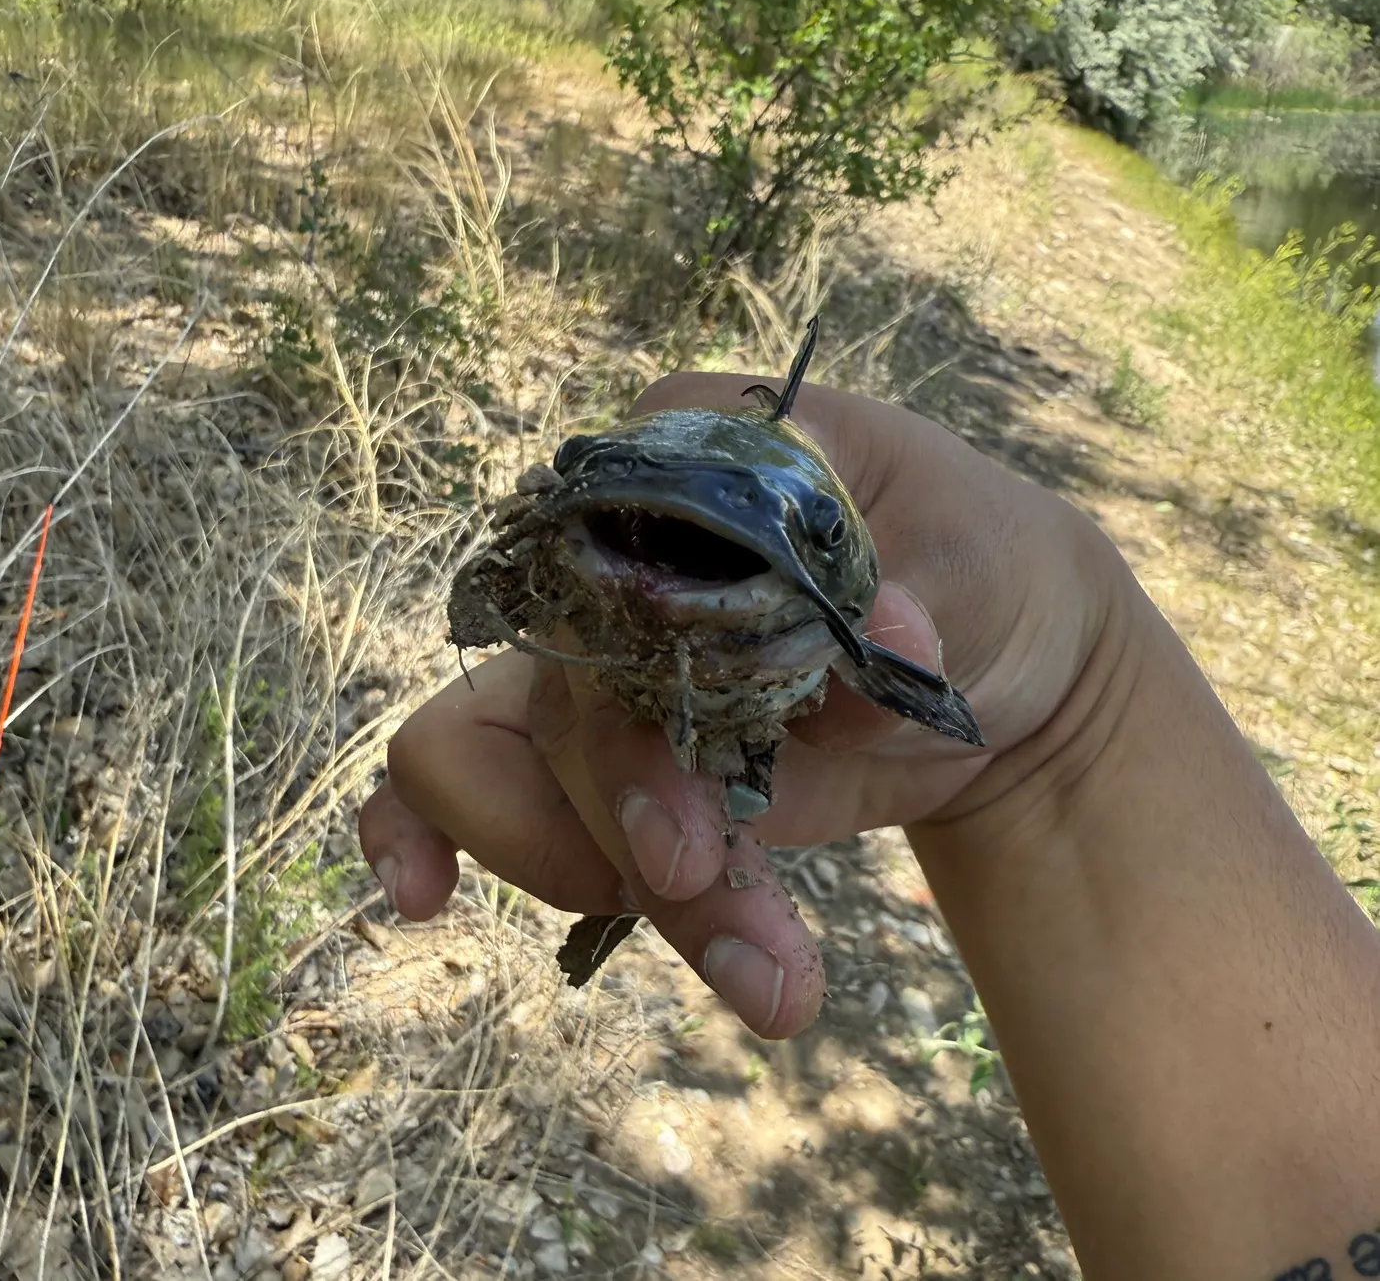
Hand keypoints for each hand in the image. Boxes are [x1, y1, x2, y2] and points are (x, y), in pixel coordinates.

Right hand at [360, 371, 1140, 1035]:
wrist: (1006, 667)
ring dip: (587, 870)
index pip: (603, 524)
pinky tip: (416, 898)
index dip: (627, 634)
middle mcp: (623, 550)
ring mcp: (608, 659)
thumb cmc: (986, 572)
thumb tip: (891, 630)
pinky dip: (426, 834)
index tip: (710, 735)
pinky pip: (473, 780)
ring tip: (758, 973)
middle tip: (696, 874)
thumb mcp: (981, 571)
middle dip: (614, 792)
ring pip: (502, 754)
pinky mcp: (617, 757)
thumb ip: (923, 602)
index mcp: (697, 450)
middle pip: (551, 668)